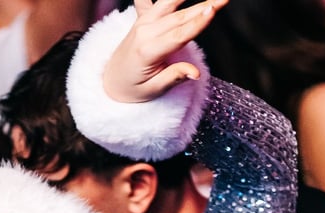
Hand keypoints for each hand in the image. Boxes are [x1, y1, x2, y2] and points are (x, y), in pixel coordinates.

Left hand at [103, 0, 227, 102]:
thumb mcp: (152, 90)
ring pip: (170, 3)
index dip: (197, 23)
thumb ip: (173, 77)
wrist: (111, 81)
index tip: (213, 10)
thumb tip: (195, 74)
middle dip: (204, 6)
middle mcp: (144, 32)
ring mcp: (143, 22)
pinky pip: (155, 0)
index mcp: (147, 51)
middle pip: (180, 17)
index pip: (178, 35)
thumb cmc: (133, 89)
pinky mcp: (143, 17)